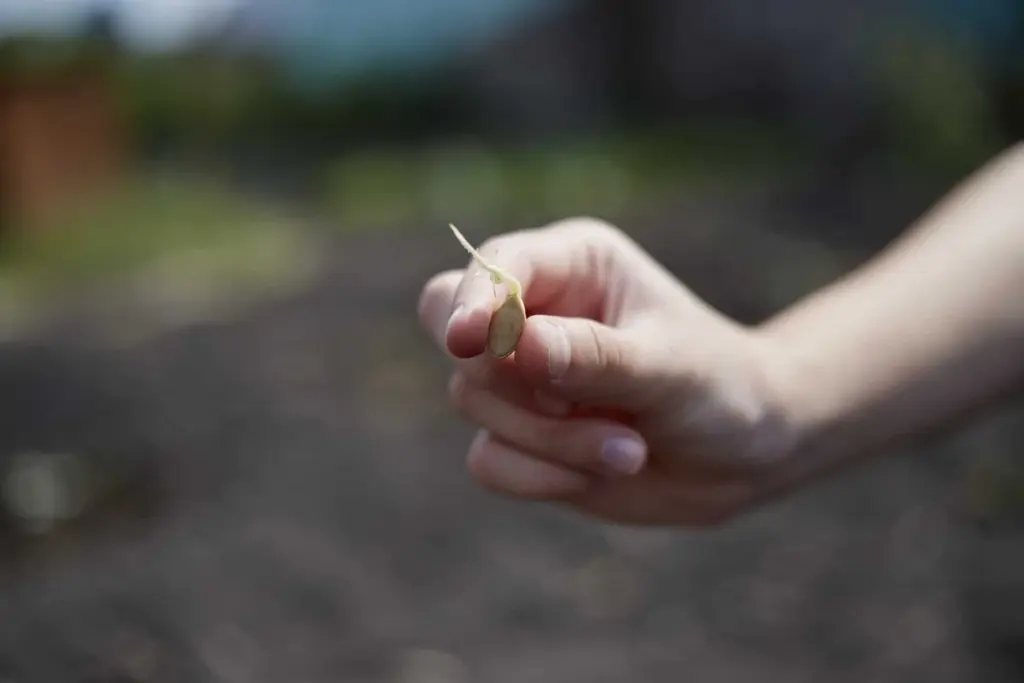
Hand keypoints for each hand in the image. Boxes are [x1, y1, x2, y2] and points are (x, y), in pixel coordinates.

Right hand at [418, 218, 799, 525]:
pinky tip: (599, 470)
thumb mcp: (668, 367)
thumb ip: (593, 356)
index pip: (496, 266)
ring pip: (472, 403)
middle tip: (577, 405)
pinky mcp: (519, 436)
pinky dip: (540, 476)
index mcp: (572, 264)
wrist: (746, 454)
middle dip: (514, 386)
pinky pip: (486, 460)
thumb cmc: (719, 386)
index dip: (473, 300)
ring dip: (552, 441)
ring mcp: (521, 377)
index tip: (469, 339)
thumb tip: (515, 343)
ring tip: (628, 448)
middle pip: (455, 333)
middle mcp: (535, 314)